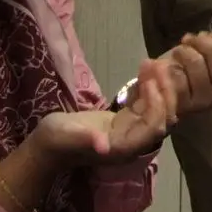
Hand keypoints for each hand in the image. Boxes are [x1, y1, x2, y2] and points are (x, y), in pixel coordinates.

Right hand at [30, 53, 182, 166]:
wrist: (47, 145)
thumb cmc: (55, 141)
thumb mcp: (66, 137)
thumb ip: (85, 140)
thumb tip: (103, 146)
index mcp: (123, 148)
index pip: (153, 128)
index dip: (156, 106)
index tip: (150, 82)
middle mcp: (132, 141)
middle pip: (162, 119)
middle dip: (164, 93)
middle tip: (157, 65)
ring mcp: (130, 130)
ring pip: (156, 109)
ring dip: (158, 87)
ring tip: (151, 62)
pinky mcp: (125, 120)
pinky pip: (144, 103)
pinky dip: (147, 86)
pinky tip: (144, 68)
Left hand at [160, 31, 211, 117]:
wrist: (159, 88)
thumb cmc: (190, 69)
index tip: (204, 40)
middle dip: (201, 41)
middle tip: (189, 43)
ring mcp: (203, 101)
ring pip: (198, 60)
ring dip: (184, 50)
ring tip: (178, 53)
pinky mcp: (181, 103)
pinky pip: (179, 71)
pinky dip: (171, 61)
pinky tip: (166, 65)